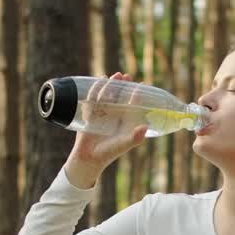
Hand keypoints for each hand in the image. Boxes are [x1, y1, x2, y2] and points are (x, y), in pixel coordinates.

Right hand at [64, 73, 148, 188]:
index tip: (143, 84)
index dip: (138, 95)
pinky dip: (96, 90)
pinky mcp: (91, 115)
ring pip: (107, 97)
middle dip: (123, 86)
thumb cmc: (108, 153)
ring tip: (114, 75)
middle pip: (120, 97)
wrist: (89, 159)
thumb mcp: (123, 145)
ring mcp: (102, 116)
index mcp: (125, 123)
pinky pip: (94, 100)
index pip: (133, 105)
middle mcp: (115, 118)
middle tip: (126, 75)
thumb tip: (145, 128)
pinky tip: (99, 81)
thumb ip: (134, 138)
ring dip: (111, 86)